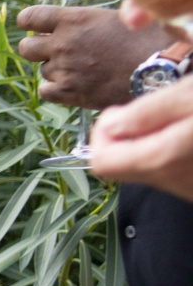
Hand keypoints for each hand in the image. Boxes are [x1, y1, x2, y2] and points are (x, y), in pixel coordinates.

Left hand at [12, 5, 168, 108]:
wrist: (158, 71)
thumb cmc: (146, 40)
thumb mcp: (118, 18)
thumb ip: (89, 21)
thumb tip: (78, 24)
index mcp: (74, 20)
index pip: (29, 17)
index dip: (27, 22)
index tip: (31, 26)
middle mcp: (63, 44)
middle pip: (26, 48)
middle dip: (36, 48)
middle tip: (54, 50)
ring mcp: (63, 69)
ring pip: (42, 70)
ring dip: (55, 69)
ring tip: (80, 68)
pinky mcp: (68, 92)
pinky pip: (45, 91)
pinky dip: (55, 89)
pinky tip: (73, 85)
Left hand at [91, 79, 192, 199]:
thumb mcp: (189, 96)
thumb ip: (146, 113)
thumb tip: (110, 126)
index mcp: (162, 161)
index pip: (101, 162)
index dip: (102, 134)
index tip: (122, 113)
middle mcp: (173, 183)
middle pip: (121, 166)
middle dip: (127, 136)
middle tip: (155, 113)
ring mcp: (186, 189)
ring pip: (144, 167)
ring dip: (149, 142)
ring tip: (178, 121)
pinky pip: (168, 170)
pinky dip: (168, 150)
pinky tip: (186, 134)